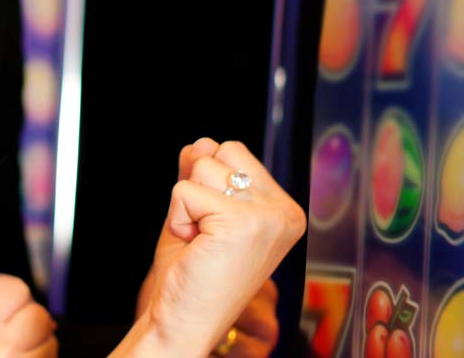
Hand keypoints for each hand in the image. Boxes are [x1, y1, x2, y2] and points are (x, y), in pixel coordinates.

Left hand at [119, 139, 304, 357]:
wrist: (182, 320)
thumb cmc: (192, 271)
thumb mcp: (201, 210)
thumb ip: (205, 173)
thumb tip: (201, 142)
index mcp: (285, 210)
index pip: (234, 151)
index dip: (207, 182)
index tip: (213, 225)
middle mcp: (286, 213)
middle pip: (221, 150)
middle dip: (197, 186)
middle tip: (204, 233)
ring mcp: (269, 218)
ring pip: (203, 165)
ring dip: (186, 203)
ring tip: (199, 240)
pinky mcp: (242, 223)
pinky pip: (185, 190)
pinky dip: (177, 216)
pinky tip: (193, 246)